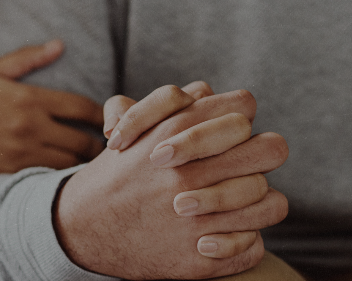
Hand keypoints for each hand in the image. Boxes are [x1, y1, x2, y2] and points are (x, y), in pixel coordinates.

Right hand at [0, 40, 103, 179]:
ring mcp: (22, 153)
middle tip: (104, 145)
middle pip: (82, 141)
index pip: (81, 108)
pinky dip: (61, 175)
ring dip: (82, 163)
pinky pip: (49, 177)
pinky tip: (66, 173)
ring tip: (89, 162)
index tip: (106, 119)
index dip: (101, 115)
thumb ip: (27, 59)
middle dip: (98, 144)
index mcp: (29, 99)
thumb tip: (58, 45)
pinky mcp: (13, 173)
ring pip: (69, 163)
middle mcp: (30, 127)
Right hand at [57, 89, 289, 279]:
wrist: (81, 228)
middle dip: (262, 156)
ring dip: (260, 202)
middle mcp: (190, 173)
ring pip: (271, 201)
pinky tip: (226, 236)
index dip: (242, 120)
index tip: (232, 136)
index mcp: (176, 133)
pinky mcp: (199, 259)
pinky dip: (245, 243)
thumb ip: (172, 105)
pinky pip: (253, 247)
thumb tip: (206, 92)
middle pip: (271, 149)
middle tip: (246, 167)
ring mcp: (197, 218)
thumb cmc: (116, 174)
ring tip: (241, 205)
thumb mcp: (135, 128)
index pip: (244, 108)